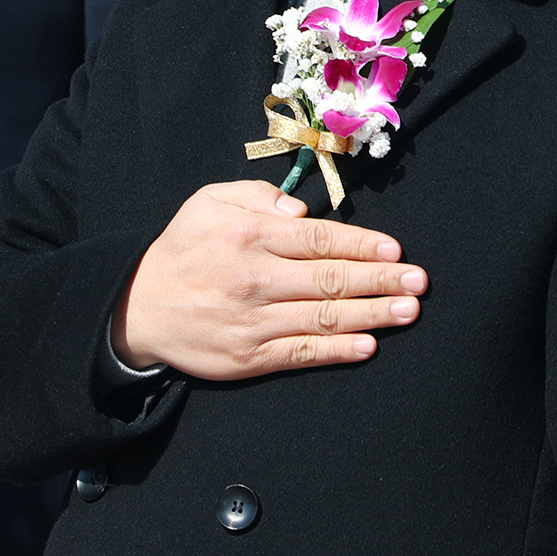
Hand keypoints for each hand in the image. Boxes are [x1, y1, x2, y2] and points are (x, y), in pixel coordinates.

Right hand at [112, 181, 426, 379]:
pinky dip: (337, 350)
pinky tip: (368, 346)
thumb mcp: (209, 202)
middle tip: (419, 281)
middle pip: (330, 279)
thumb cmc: (183, 248)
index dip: (362, 245)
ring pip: (323, 317)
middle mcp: (255, 278)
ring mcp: (253, 322)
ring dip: (372, 315)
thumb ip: (256, 196)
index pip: (320, 240)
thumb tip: (300, 211)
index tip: (396, 250)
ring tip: (409, 311)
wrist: (137, 307)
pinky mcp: (248, 358)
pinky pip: (301, 353)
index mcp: (250, 236)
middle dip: (381, 280)